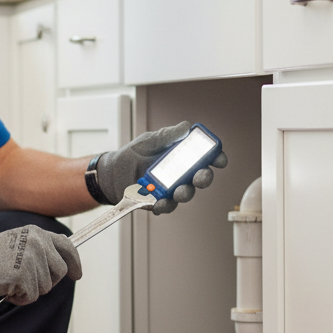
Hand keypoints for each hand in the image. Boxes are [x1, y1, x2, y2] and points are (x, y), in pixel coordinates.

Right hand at [0, 225, 81, 305]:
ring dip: (29, 291)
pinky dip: (19, 298)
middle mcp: (38, 243)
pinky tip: (6, 288)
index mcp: (37, 233)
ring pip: (46, 287)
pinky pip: (32, 297)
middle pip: (60, 272)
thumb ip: (38, 250)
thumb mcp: (17, 245)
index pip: (67, 247)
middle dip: (46, 282)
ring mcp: (32, 259)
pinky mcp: (24, 276)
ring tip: (10, 281)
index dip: (74, 263)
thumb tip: (59, 267)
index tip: (76, 275)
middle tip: (25, 281)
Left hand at [93, 124, 228, 214]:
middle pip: (200, 177)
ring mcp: (171, 189)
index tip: (219, 159)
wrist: (113, 171)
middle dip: (204, 177)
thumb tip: (185, 127)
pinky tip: (160, 201)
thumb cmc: (133, 154)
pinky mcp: (159, 201)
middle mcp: (181, 174)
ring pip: (185, 193)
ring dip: (185, 193)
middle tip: (201, 176)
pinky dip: (164, 204)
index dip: (216, 158)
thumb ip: (167, 135)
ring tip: (179, 191)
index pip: (205, 157)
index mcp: (182, 156)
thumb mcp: (149, 140)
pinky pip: (166, 205)